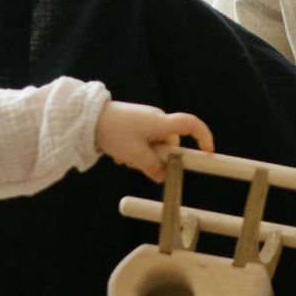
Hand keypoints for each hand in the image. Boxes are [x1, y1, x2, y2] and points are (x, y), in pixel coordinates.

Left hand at [93, 100, 214, 180]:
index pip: (191, 125)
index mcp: (161, 122)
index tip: (207, 153)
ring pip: (154, 147)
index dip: (203, 137)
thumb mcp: (134, 155)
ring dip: (142, 157)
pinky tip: (119, 153)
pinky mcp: (135, 125)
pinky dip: (135, 151)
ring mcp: (146, 122)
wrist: (87, 118)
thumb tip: (163, 176)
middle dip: (158, 158)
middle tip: (138, 163)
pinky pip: (143, 143)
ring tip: (124, 156)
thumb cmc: (114, 131)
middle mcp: (157, 120)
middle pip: (170, 144)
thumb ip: (152, 167)